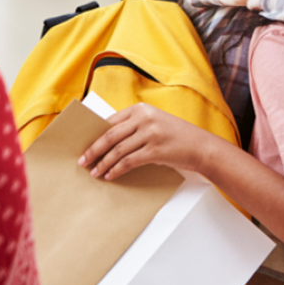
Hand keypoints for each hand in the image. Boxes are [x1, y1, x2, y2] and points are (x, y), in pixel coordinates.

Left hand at [78, 103, 209, 180]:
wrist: (201, 146)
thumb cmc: (177, 136)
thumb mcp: (156, 123)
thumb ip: (134, 126)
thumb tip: (106, 140)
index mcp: (142, 109)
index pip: (110, 122)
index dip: (94, 136)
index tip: (84, 146)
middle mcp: (145, 118)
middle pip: (110, 136)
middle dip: (93, 150)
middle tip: (82, 161)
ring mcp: (150, 134)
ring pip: (117, 151)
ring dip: (103, 163)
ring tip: (95, 172)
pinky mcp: (155, 150)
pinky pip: (128, 162)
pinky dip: (116, 170)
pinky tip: (110, 175)